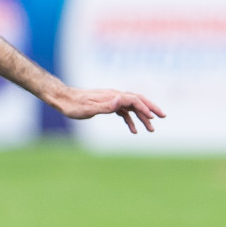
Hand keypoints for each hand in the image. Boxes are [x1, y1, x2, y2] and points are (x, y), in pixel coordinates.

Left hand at [50, 86, 164, 134]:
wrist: (62, 99)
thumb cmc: (73, 106)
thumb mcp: (88, 109)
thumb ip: (106, 106)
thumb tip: (122, 99)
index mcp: (112, 96)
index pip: (134, 100)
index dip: (145, 108)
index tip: (153, 118)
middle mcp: (114, 96)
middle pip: (137, 100)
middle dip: (151, 108)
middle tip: (163, 117)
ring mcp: (111, 100)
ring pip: (132, 107)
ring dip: (142, 117)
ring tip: (151, 129)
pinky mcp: (107, 105)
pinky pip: (123, 112)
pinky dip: (130, 120)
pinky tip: (134, 130)